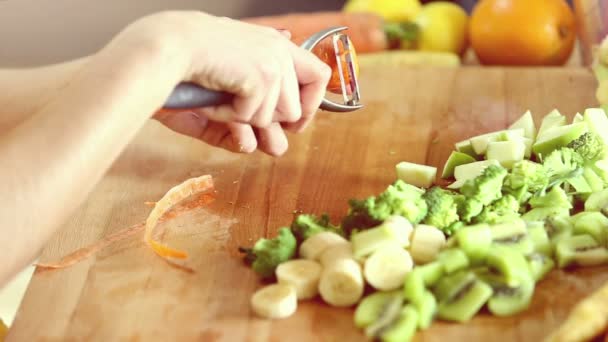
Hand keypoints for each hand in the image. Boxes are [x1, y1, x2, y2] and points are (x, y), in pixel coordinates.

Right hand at [113, 11, 331, 155]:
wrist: (163, 50)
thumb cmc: (188, 69)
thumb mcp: (227, 92)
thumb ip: (255, 112)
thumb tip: (278, 146)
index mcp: (275, 45)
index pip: (319, 76)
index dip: (309, 107)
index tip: (292, 126)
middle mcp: (280, 50)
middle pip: (296, 112)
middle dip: (267, 126)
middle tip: (237, 117)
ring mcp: (274, 63)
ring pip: (275, 120)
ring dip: (241, 120)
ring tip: (218, 99)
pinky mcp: (263, 76)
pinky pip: (252, 119)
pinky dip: (226, 118)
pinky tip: (211, 98)